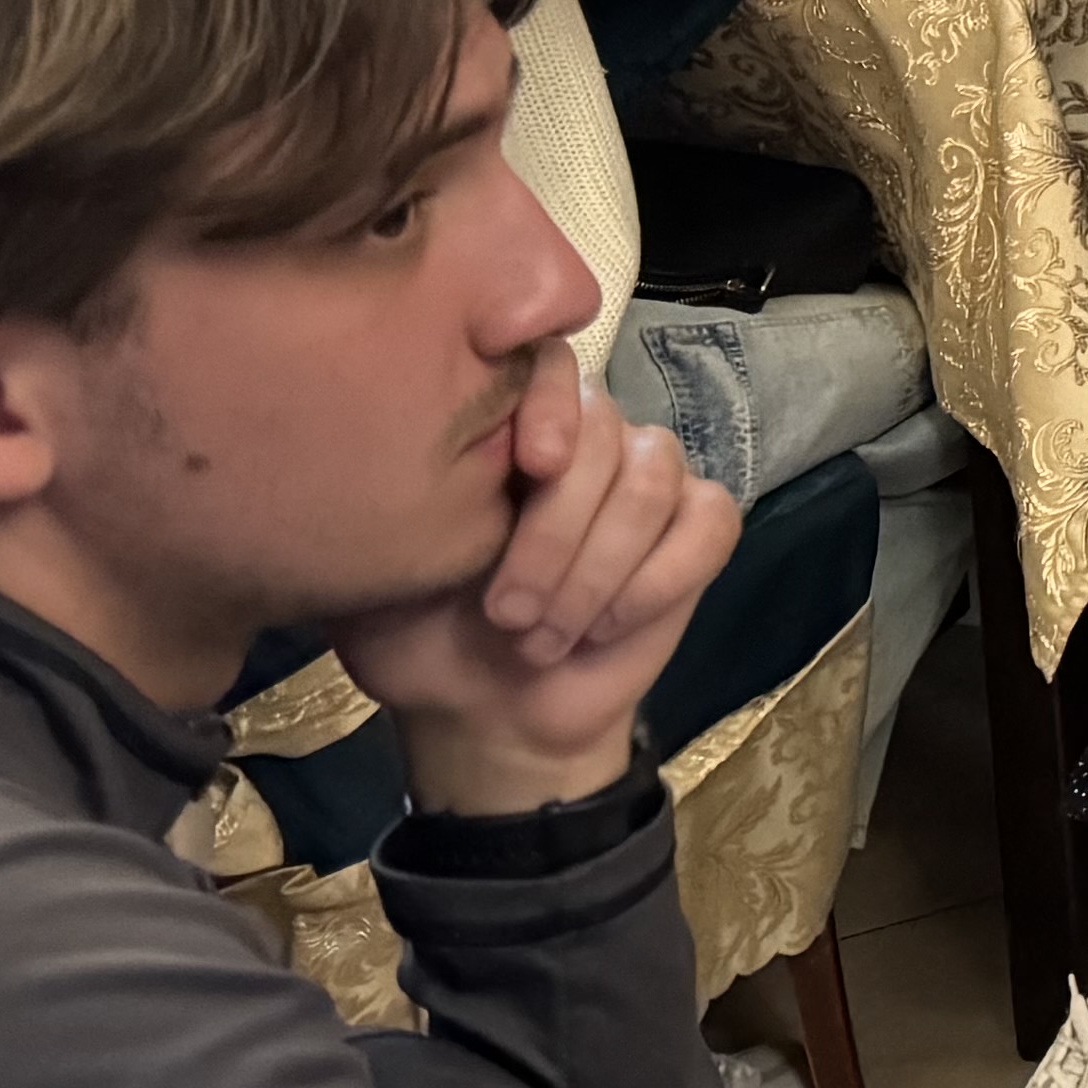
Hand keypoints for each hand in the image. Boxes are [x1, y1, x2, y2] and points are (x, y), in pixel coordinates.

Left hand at [331, 362, 739, 821]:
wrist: (488, 719)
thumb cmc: (425, 642)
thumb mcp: (380, 575)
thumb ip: (388, 509)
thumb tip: (390, 444)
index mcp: (510, 435)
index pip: (550, 369)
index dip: (550, 407)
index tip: (529, 468)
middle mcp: (590, 441)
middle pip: (603, 436)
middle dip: (556, 534)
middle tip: (505, 616)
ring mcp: (652, 480)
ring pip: (651, 482)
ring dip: (597, 570)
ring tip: (544, 637)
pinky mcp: (700, 530)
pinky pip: (707, 524)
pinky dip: (658, 580)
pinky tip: (608, 627)